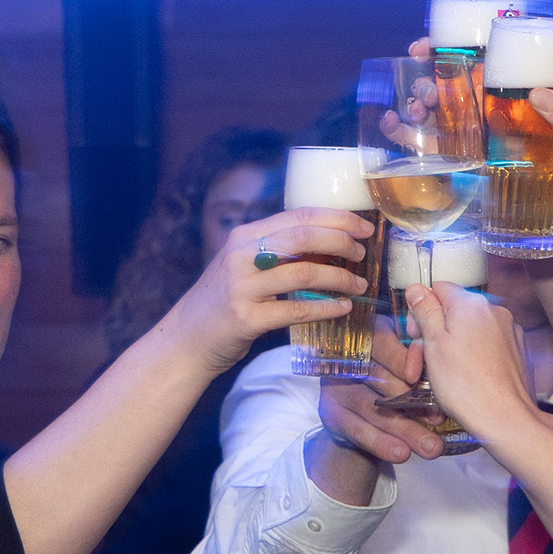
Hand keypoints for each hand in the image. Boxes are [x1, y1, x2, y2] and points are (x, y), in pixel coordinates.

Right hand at [156, 208, 375, 376]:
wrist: (188, 338)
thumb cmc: (225, 300)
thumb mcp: (245, 264)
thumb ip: (278, 250)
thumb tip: (332, 241)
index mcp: (245, 236)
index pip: (299, 216)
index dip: (337, 218)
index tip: (364, 226)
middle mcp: (241, 256)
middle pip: (303, 238)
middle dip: (341, 242)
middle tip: (363, 253)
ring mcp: (242, 287)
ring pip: (303, 273)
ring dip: (339, 278)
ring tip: (359, 284)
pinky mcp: (246, 318)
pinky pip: (296, 311)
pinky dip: (325, 309)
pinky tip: (343, 308)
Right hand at [318, 317, 443, 464]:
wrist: (364, 410)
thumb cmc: (396, 376)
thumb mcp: (407, 361)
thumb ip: (419, 362)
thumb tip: (443, 379)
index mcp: (366, 334)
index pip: (384, 342)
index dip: (406, 361)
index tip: (432, 381)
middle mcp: (347, 358)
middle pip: (381, 379)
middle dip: (414, 401)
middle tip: (440, 418)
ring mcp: (336, 385)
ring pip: (374, 408)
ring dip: (405, 429)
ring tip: (431, 446)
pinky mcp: (331, 412)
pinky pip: (359, 430)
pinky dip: (381, 443)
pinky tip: (402, 453)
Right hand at [404, 282, 546, 440]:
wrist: (505, 418)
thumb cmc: (467, 386)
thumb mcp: (433, 344)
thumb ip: (425, 311)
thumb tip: (417, 289)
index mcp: (471, 304)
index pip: (438, 288)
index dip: (421, 310)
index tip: (414, 334)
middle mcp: (494, 311)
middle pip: (454, 311)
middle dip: (434, 333)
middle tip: (421, 361)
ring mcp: (508, 331)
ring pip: (469, 331)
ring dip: (451, 347)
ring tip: (441, 376)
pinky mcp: (516, 351)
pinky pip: (486, 346)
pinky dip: (472, 357)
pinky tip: (463, 378)